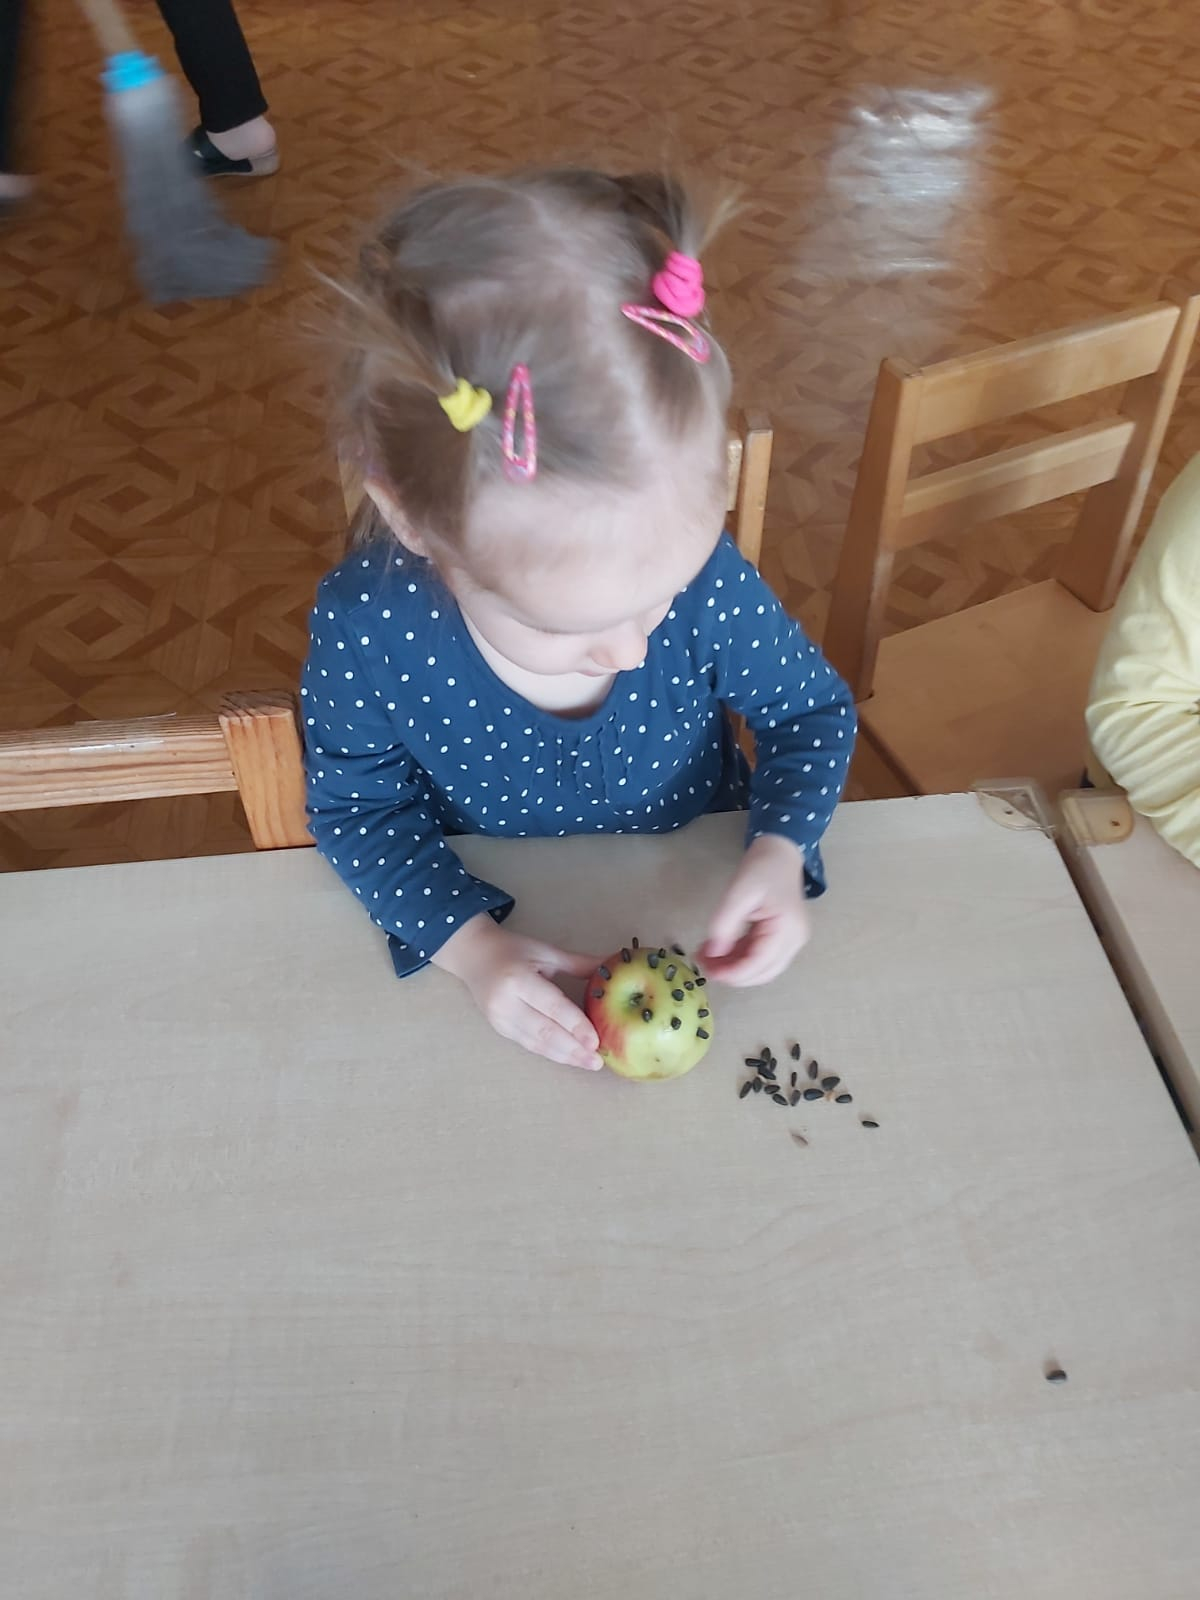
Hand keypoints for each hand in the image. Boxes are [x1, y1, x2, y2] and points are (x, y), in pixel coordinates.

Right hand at [434, 914, 602, 1071]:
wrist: (473, 956)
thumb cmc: (512, 950)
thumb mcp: (545, 951)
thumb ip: (578, 963)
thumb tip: (611, 964)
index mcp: (518, 979)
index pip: (552, 1006)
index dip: (575, 1026)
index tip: (596, 1041)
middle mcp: (506, 1003)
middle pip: (544, 1031)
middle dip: (573, 1050)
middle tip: (597, 1062)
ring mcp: (500, 1019)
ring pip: (536, 1043)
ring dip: (564, 1056)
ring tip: (588, 1064)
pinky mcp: (499, 1029)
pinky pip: (528, 1045)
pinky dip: (551, 1053)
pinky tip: (569, 1058)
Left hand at [697, 834, 810, 985]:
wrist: (780, 852)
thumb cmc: (762, 868)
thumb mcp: (738, 893)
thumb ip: (724, 925)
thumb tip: (713, 954)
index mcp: (787, 930)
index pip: (760, 964)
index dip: (733, 973)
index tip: (707, 971)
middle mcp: (794, 941)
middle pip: (763, 972)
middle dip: (732, 974)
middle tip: (703, 964)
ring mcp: (791, 940)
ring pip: (761, 967)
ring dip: (734, 967)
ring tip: (706, 956)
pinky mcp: (783, 937)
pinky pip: (760, 955)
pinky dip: (739, 956)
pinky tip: (718, 950)